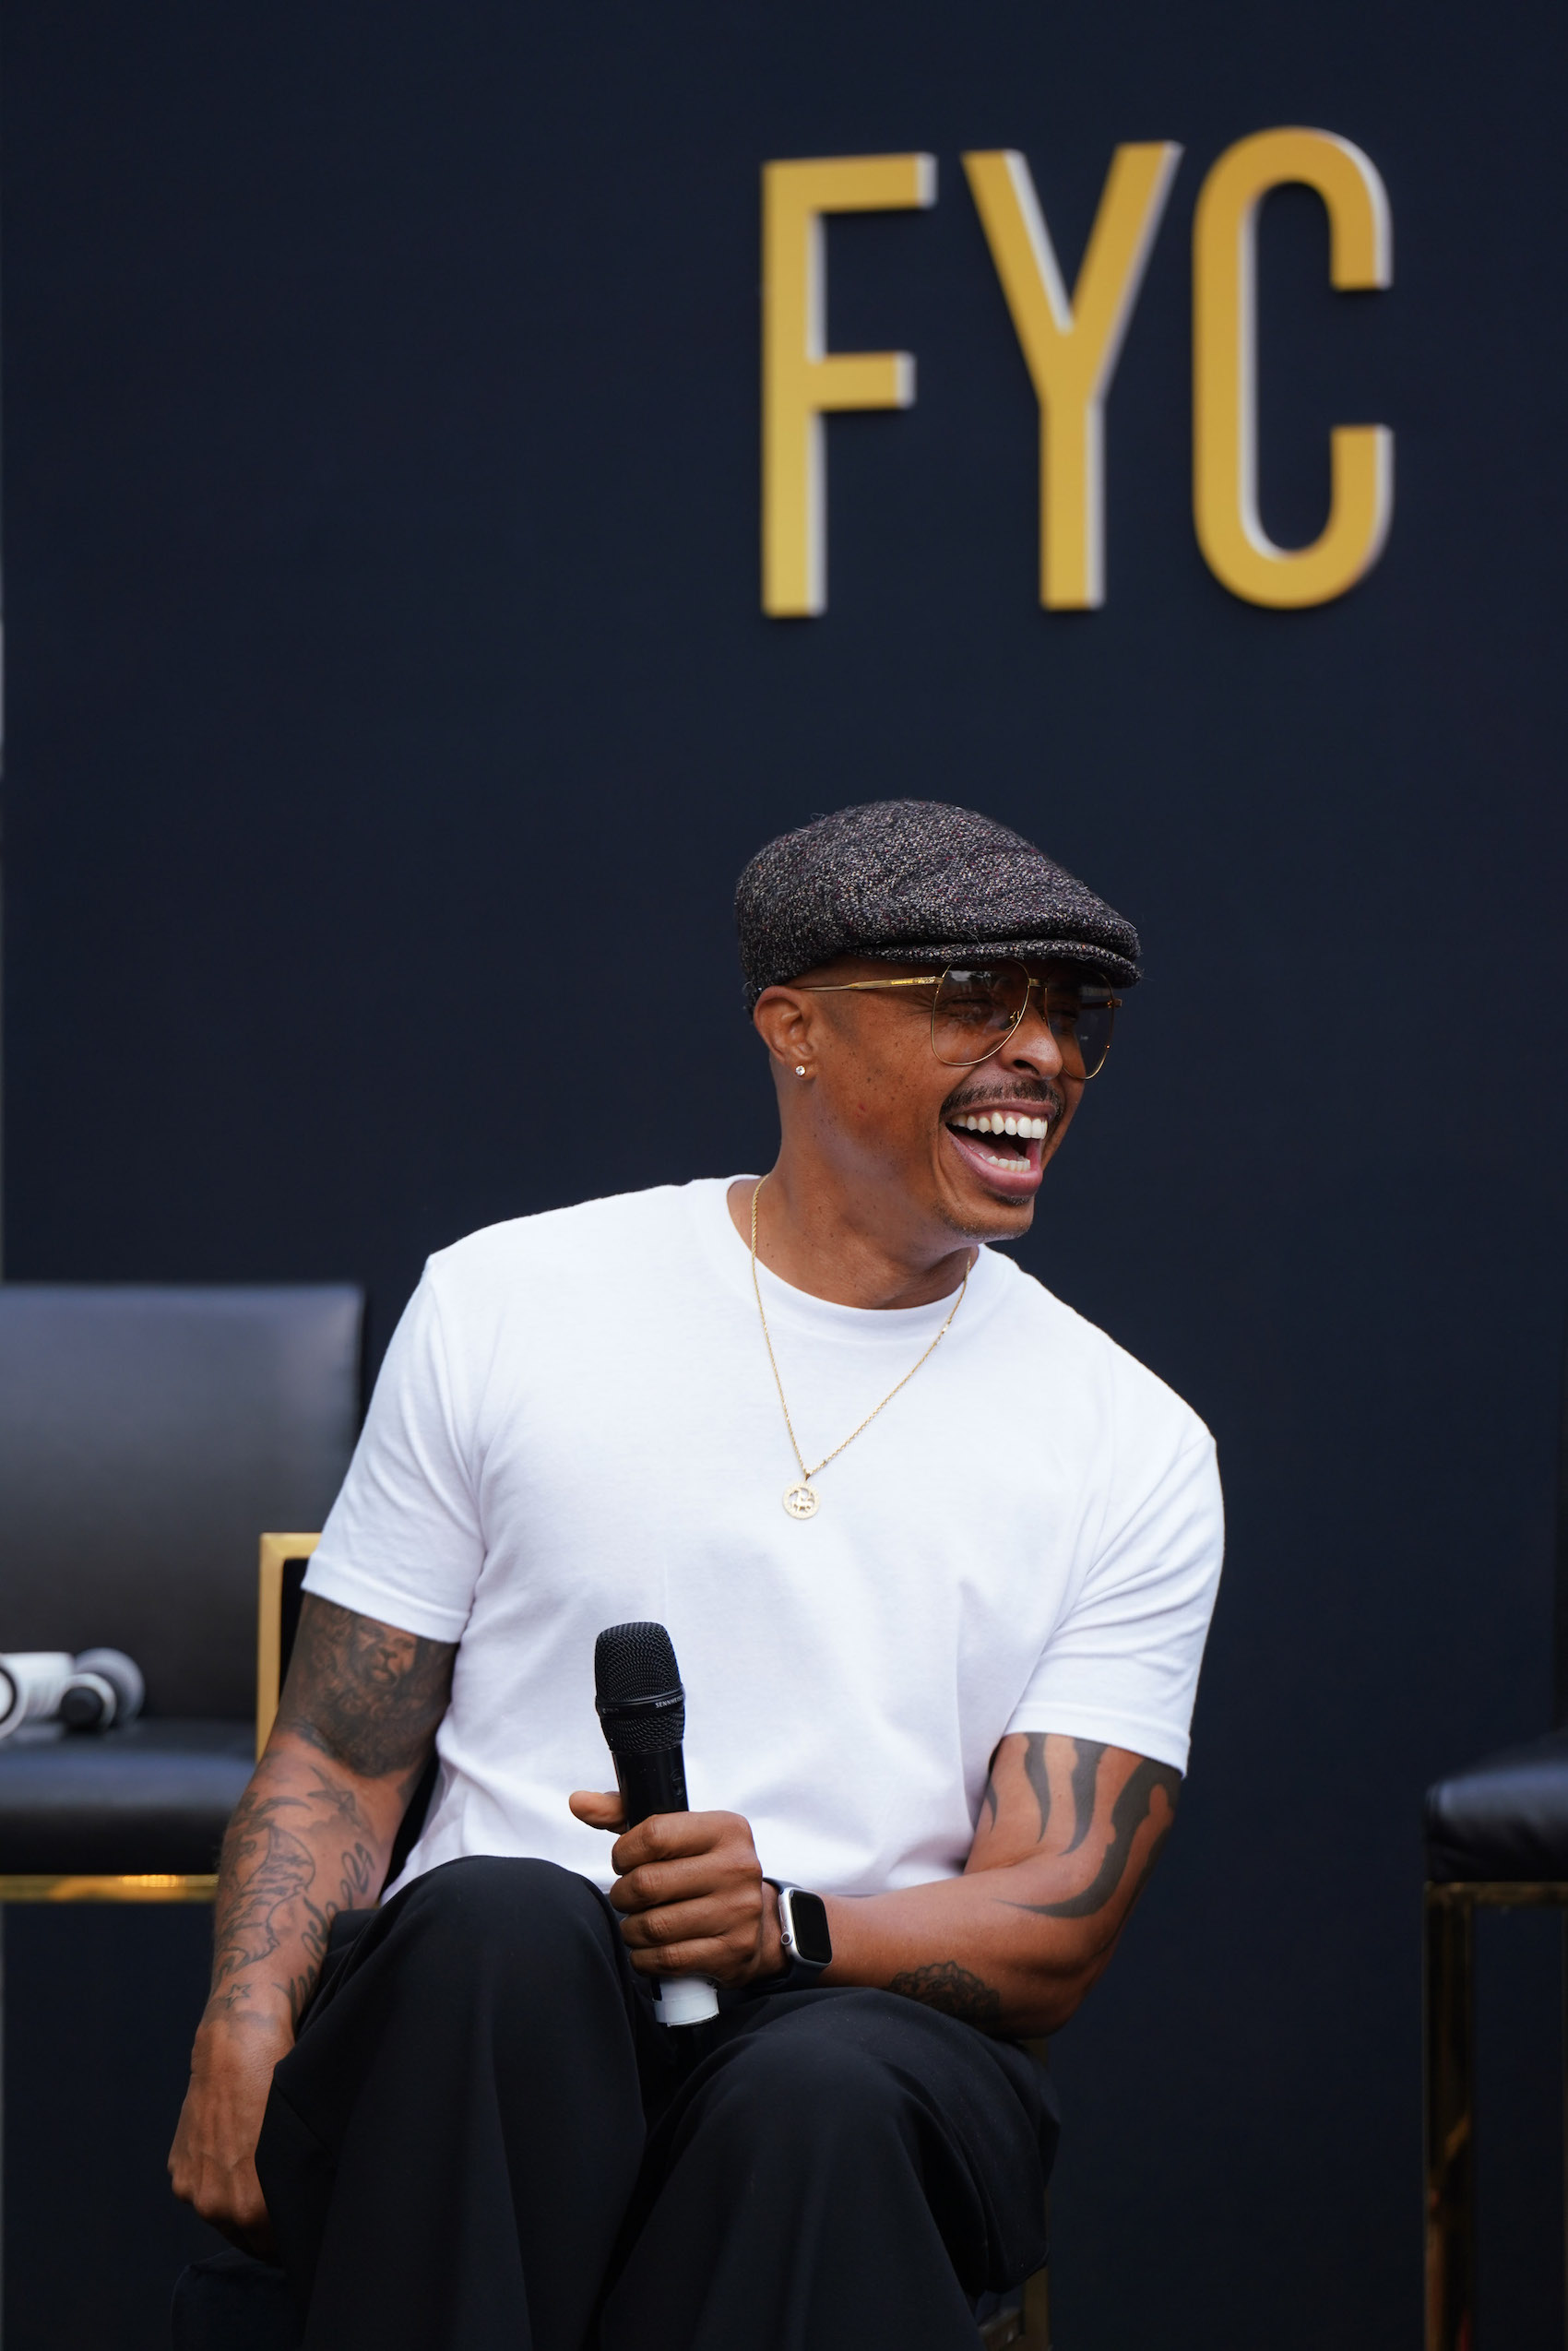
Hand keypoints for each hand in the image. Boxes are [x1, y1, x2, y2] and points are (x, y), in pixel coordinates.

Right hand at [168, 1997, 291, 2256]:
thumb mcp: (292, 2151)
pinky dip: (212, 2178)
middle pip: (242, 2236)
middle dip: (259, 2225)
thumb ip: (286, 2192)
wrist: (237, 2050)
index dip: (284, 2236)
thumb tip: (292, 2214)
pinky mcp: (177, 2168)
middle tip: (275, 2201)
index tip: (293, 2226)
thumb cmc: (276, 2092)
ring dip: (232, 2202)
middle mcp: (215, 2207)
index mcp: (251, 2209)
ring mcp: (191, 2188)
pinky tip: (229, 2148)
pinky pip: (200, 2187)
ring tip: (251, 2167)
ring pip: (218, 2213)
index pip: (269, 2247)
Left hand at [569, 1791, 783, 1987]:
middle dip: (623, 1895)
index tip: (624, 1861)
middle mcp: (738, 1867)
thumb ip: (624, 1813)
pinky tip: (648, 1949)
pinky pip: (668, 1959)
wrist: (758, 1922)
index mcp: (725, 1828)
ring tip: (635, 1923)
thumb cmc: (704, 1869)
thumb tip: (578, 1802)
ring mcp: (739, 1911)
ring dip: (631, 1929)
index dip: (624, 1852)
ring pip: (654, 1926)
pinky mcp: (733, 1951)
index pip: (654, 1834)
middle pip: (648, 1884)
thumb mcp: (676, 1833)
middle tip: (626, 1897)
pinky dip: (645, 1958)